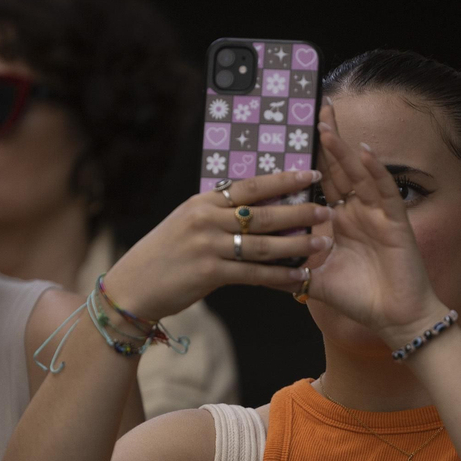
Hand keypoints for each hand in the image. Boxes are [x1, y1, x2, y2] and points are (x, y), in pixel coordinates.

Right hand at [102, 168, 326, 320]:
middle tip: (327, 210)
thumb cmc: (165, 256)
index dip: (283, 179)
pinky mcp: (209, 273)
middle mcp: (206, 219)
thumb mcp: (187, 224)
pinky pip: (254, 274)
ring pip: (263, 243)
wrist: (133, 286)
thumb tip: (254, 206)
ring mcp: (207, 245)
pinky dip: (280, 276)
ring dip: (297, 244)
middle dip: (299, 211)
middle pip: (262, 212)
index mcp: (203, 202)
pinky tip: (301, 276)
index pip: (250, 185)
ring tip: (323, 243)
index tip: (311, 173)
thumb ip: (217, 214)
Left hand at [305, 105, 446, 345]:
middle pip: (339, 169)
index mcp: (336, 222)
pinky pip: (384, 191)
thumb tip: (255, 262)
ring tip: (326, 126)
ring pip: (358, 174)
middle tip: (314, 111)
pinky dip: (375, 171)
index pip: (319, 184)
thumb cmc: (359, 298)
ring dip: (343, 150)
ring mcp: (376, 214)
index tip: (291, 136)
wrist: (394, 318)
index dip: (307, 160)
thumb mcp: (316, 279)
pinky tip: (364, 151)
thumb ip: (291, 267)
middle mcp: (356, 212)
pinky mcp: (395, 221)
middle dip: (326, 141)